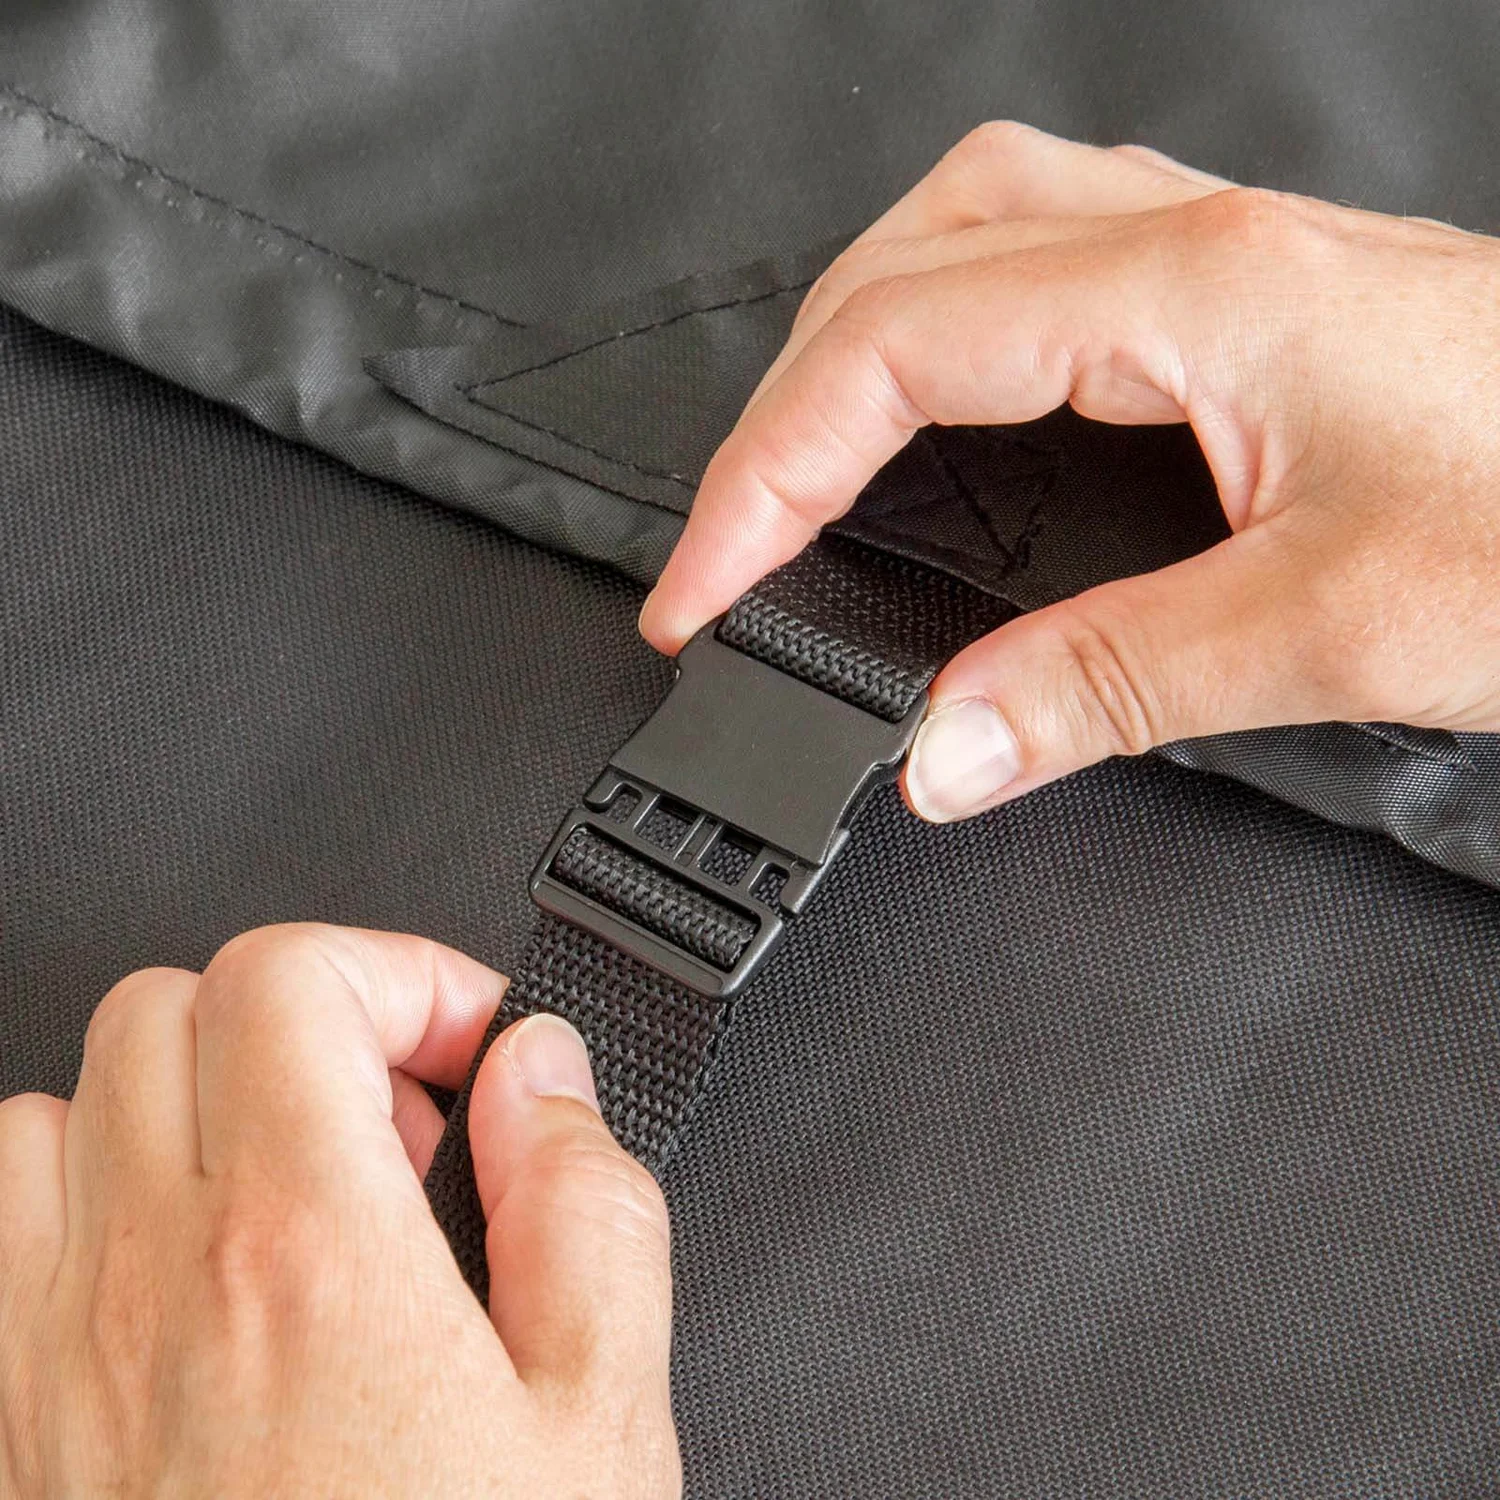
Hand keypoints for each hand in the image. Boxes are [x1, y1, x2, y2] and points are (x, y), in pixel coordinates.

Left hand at [0, 925, 679, 1497]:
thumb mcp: (603, 1419)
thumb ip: (587, 1203)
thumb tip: (543, 1077)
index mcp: (308, 1256)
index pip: (292, 974)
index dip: (400, 971)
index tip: (465, 1048)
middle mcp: (152, 1290)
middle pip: (174, 1008)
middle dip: (306, 1018)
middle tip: (392, 1119)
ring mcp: (50, 1367)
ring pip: (53, 1106)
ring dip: (178, 1101)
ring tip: (284, 1183)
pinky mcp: (6, 1441)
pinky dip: (70, 1203)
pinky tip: (175, 1269)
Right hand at [639, 123, 1499, 821]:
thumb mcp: (1329, 630)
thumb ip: (1106, 687)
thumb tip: (941, 748)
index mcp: (1197, 290)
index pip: (893, 353)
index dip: (763, 477)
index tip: (702, 588)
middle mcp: (1194, 241)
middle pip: (898, 264)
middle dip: (779, 408)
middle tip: (731, 542)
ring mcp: (1215, 252)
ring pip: (960, 233)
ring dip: (850, 342)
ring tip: (795, 465)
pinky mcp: (1238, 295)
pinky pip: (1034, 262)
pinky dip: (940, 330)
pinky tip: (938, 400)